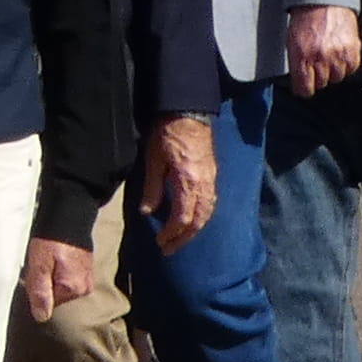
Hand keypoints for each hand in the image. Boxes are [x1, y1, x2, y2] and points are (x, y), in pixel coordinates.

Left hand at [21, 236, 97, 321]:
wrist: (70, 217)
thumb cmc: (51, 240)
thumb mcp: (39, 266)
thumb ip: (40, 292)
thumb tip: (41, 317)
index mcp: (72, 289)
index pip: (47, 303)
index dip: (36, 289)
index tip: (34, 272)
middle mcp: (84, 288)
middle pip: (55, 296)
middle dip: (44, 283)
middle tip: (42, 262)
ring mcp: (87, 279)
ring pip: (61, 286)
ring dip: (52, 275)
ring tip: (49, 257)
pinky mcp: (86, 271)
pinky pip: (68, 278)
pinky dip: (59, 270)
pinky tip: (56, 256)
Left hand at [138, 113, 217, 253]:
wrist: (188, 112)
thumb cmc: (166, 134)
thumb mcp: (153, 161)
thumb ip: (152, 188)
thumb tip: (147, 212)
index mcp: (189, 181)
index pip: (183, 217)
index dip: (172, 233)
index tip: (160, 242)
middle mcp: (205, 184)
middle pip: (198, 220)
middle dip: (183, 238)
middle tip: (168, 250)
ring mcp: (212, 180)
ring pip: (207, 214)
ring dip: (194, 230)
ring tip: (178, 241)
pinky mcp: (213, 175)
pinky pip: (211, 203)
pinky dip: (202, 217)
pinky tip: (192, 223)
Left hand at [284, 2, 361, 97]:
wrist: (324, 3)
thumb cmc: (305, 20)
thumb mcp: (292, 43)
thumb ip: (297, 64)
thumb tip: (300, 81)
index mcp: (302, 57)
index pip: (304, 89)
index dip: (304, 90)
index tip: (304, 88)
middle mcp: (321, 58)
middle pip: (321, 84)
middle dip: (317, 78)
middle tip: (315, 65)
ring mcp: (339, 55)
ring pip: (337, 78)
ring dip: (332, 71)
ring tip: (327, 56)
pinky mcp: (353, 50)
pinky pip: (351, 68)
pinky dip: (346, 64)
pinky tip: (339, 54)